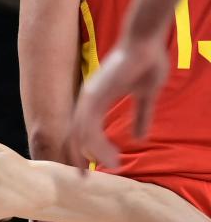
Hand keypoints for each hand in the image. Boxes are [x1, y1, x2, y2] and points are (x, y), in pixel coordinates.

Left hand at [67, 38, 167, 168]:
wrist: (146, 43)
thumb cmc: (146, 64)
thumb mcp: (145, 95)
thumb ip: (141, 117)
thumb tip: (140, 138)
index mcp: (94, 101)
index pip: (81, 131)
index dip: (83, 150)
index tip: (89, 167)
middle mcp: (86, 102)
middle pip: (74, 137)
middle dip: (78, 158)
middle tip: (84, 178)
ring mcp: (88, 100)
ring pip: (81, 137)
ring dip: (94, 155)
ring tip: (112, 166)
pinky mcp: (94, 98)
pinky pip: (89, 130)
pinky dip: (98, 146)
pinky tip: (111, 156)